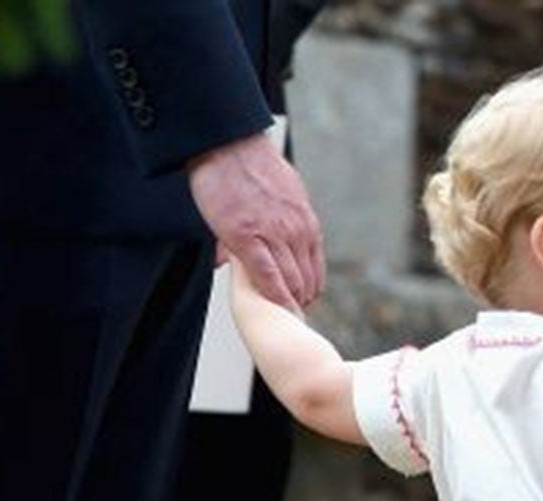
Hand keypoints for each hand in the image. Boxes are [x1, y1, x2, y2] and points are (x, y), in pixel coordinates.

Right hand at [188, 133, 325, 308]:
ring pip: (290, 282)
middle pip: (306, 281)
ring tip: (278, 316)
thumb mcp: (283, 191)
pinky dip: (272, 295)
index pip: (315, 269)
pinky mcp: (246, 236)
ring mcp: (273, 234)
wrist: (227, 142)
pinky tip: (271, 308)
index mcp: (305, 222)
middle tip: (287, 315)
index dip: (308, 290)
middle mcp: (296, 231)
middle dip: (298, 301)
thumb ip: (283, 218)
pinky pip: (266, 276)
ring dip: (286, 303)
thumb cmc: (249, 164)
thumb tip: (285, 232)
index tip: (300, 302)